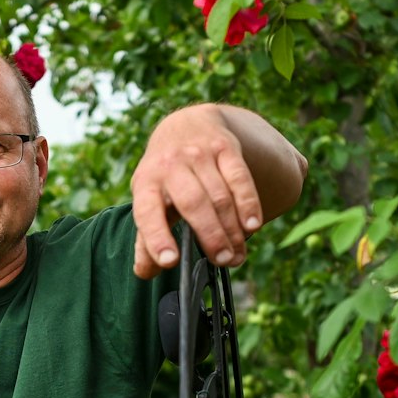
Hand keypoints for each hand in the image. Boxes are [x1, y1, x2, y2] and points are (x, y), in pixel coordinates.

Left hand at [129, 105, 263, 278]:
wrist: (184, 125)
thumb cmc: (165, 176)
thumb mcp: (149, 200)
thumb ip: (146, 237)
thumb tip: (145, 272)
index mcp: (146, 182)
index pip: (147, 211)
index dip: (157, 237)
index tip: (170, 261)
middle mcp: (170, 164)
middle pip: (193, 204)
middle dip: (210, 235)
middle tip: (222, 260)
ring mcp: (199, 154)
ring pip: (219, 195)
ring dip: (231, 228)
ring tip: (237, 254)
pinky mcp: (225, 147)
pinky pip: (239, 178)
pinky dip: (248, 203)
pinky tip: (252, 225)